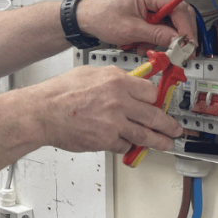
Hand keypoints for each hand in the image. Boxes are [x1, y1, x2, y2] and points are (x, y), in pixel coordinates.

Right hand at [24, 66, 183, 153]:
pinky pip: (123, 145)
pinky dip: (126, 145)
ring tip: (166, 144)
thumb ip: (113, 78)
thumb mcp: (90, 73)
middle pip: (154, 115)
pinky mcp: (106, 140)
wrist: (42, 112)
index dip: (156, 99)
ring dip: (158, 141)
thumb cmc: (60, 93)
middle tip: (175, 129)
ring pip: (144, 135)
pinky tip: (127, 144)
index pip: (150, 91)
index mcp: (117, 81)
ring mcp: (114, 123)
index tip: (159, 104)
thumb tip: (128, 82)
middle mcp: (119, 101)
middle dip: (168, 125)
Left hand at [75, 0, 197, 49]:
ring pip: (168, 24)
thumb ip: (158, 35)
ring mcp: (149, 2)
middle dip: (176, 36)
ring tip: (146, 48)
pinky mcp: (145, 12)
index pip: (179, 8)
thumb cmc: (101, 16)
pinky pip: (158, 26)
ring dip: (160, 40)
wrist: (85, 18)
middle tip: (180, 51)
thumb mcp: (132, 30)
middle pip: (178, 15)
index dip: (187, 29)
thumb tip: (178, 41)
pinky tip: (142, 44)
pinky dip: (152, 38)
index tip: (189, 44)